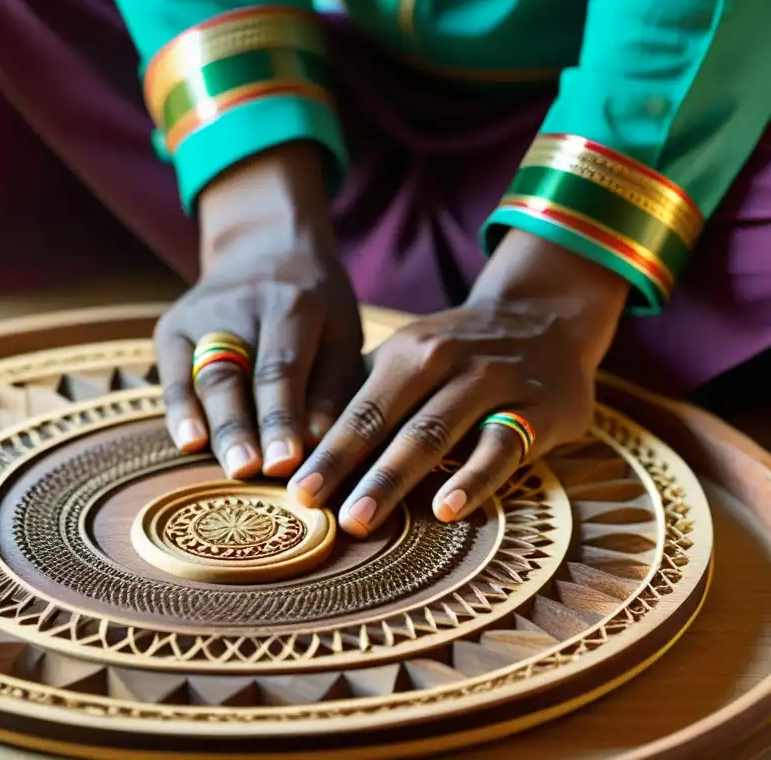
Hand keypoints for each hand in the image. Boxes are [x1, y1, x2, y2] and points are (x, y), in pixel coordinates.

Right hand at [155, 143, 364, 478]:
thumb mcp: (340, 333)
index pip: (282, 368)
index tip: (287, 465)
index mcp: (292, 303)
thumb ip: (331, 389)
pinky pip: (172, 374)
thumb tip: (316, 450)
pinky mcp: (172, 324)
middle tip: (248, 471)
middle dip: (241, 427)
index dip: (282, 417)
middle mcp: (241, 305)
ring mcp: (201, 313)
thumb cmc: (316, 306)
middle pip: (235, 373)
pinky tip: (189, 442)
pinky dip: (180, 410)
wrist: (265, 246)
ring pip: (204, 377)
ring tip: (230, 468)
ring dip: (217, 427)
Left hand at [287, 229, 629, 535]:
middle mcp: (446, 361)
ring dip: (395, 478)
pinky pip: (502, 448)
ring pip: (437, 433)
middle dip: (348, 467)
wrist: (543, 318)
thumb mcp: (409, 358)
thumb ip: (367, 396)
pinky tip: (446, 509)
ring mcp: (493, 382)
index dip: (326, 450)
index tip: (295, 489)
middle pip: (389, 421)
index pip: (359, 409)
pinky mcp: (537, 409)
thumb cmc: (456, 354)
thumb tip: (306, 447)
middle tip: (314, 508)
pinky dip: (473, 479)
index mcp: (407, 353)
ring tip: (362, 519)